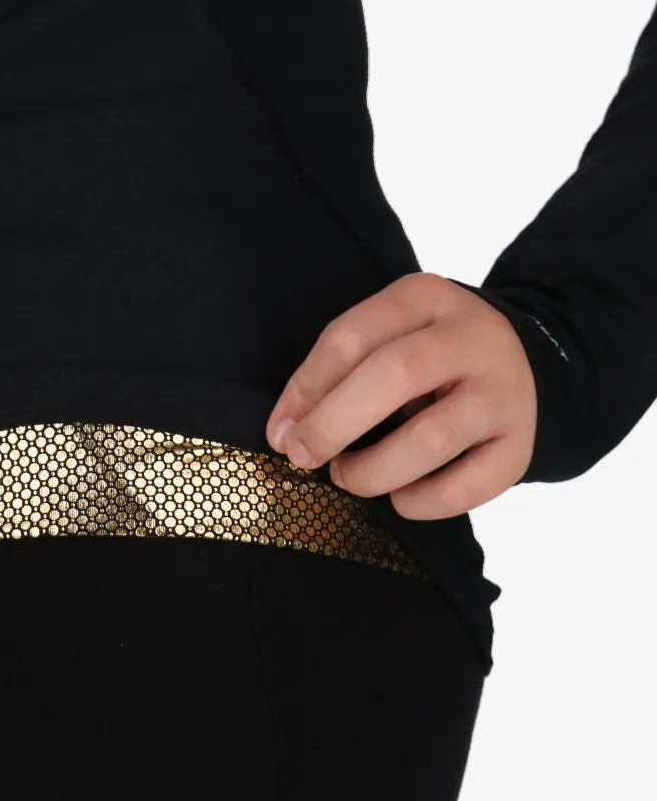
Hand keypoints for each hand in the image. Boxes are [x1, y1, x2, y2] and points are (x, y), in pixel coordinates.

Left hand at [264, 272, 537, 519]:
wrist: (518, 366)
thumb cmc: (427, 360)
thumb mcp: (384, 339)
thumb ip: (335, 374)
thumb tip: (284, 434)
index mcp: (425, 298)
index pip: (352, 337)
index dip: (306, 389)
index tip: (279, 432)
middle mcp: (473, 337)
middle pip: (395, 375)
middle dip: (333, 425)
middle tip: (303, 457)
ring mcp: (504, 392)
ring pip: (432, 436)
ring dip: (374, 469)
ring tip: (348, 477)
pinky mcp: (521, 445)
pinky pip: (466, 487)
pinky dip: (420, 502)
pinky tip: (400, 497)